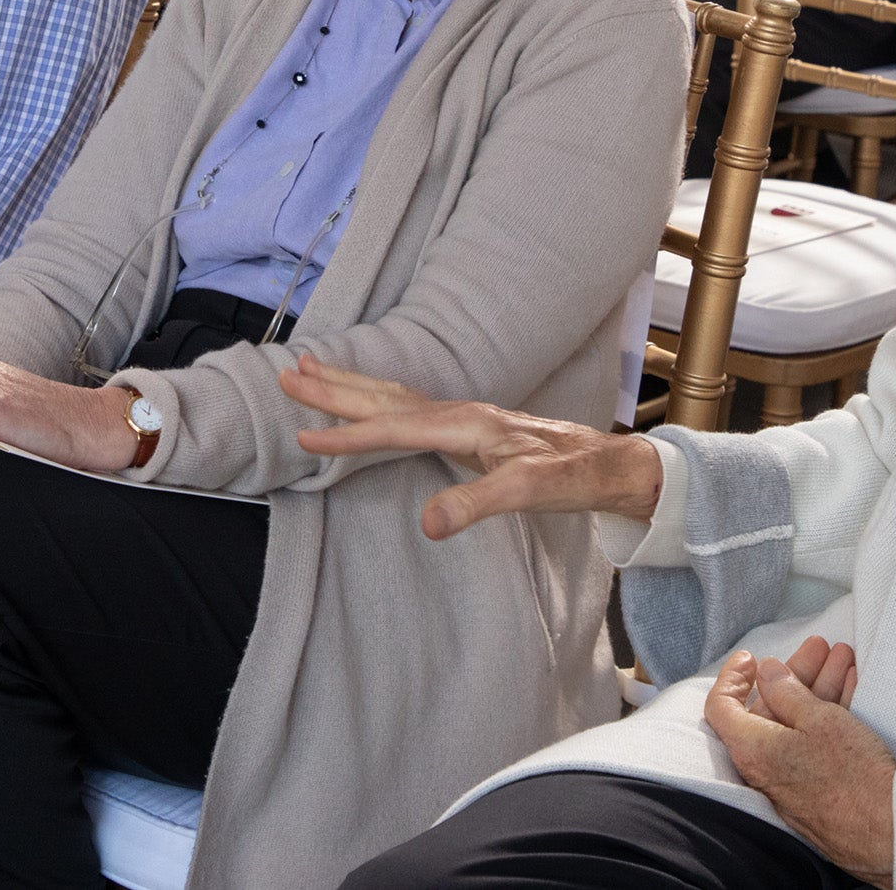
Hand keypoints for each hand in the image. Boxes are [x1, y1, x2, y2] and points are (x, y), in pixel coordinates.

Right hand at [284, 354, 662, 538]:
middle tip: (285, 375)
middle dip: (333, 389)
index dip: (347, 434)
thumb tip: (428, 524)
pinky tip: (370, 398)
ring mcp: (463, 416)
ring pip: (393, 395)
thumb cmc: (573, 478)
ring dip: (350, 385)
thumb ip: (478, 505)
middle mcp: (459, 411)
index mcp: (465, 423)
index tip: (302, 436)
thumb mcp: (529, 494)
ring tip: (310, 370)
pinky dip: (377, 397)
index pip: (392, 428)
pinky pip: (408, 405)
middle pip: (383, 397)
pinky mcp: (467, 427)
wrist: (610, 465)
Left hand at [705, 642, 895, 886]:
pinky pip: (812, 745)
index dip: (733, 676)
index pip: (721, 707)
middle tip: (820, 648)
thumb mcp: (818, 718)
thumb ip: (786, 691)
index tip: (752, 657)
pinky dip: (828, 714)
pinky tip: (850, 687)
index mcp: (752, 750)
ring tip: (843, 659)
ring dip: (818, 688)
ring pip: (796, 725)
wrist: (890, 830)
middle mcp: (764, 770)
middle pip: (768, 710)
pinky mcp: (816, 791)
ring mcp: (790, 782)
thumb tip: (765, 673)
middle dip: (795, 673)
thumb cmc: (852, 774)